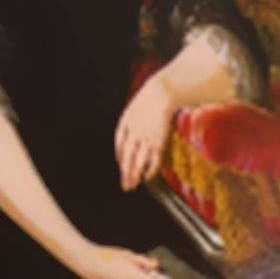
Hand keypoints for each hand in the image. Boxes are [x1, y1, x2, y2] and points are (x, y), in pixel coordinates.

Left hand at [115, 73, 173, 190]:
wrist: (161, 93)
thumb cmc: (151, 98)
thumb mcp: (136, 107)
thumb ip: (133, 120)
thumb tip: (136, 131)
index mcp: (125, 123)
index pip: (118, 144)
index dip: (119, 156)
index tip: (121, 165)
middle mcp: (132, 133)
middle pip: (126, 156)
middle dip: (125, 172)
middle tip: (125, 185)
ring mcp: (144, 138)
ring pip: (137, 160)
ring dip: (134, 174)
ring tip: (132, 185)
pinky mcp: (157, 141)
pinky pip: (152, 159)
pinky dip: (150, 169)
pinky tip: (147, 176)